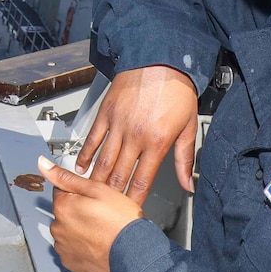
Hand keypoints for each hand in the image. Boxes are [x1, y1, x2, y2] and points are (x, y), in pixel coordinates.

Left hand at [40, 155, 143, 271]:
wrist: (134, 255)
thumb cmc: (121, 223)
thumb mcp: (98, 189)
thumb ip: (67, 177)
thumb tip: (43, 164)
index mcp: (62, 207)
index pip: (62, 191)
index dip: (80, 193)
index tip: (93, 199)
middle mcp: (58, 228)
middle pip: (64, 212)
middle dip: (78, 212)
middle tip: (101, 215)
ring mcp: (63, 247)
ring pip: (68, 231)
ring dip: (79, 230)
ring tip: (101, 231)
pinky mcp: (70, 263)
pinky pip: (71, 250)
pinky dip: (81, 247)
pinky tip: (97, 244)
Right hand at [76, 66, 198, 201]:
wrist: (160, 59)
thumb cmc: (176, 90)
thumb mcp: (188, 126)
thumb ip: (185, 159)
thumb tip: (188, 184)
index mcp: (156, 142)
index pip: (141, 181)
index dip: (134, 200)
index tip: (130, 211)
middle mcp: (135, 136)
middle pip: (118, 176)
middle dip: (112, 196)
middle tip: (107, 209)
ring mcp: (117, 125)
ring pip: (102, 162)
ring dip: (96, 181)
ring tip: (92, 196)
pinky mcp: (105, 113)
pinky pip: (92, 139)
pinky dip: (85, 156)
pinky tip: (81, 168)